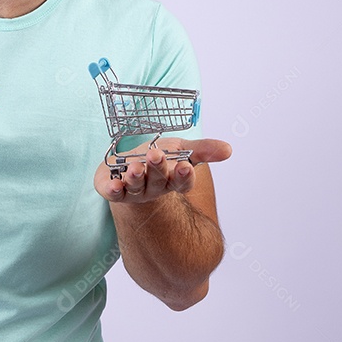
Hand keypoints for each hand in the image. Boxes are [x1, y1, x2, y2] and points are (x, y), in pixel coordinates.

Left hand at [94, 138, 231, 202]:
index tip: (185, 166)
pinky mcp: (113, 190)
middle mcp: (154, 188)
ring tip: (134, 168)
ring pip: (136, 187)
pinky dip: (113, 190)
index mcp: (172, 179)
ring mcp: (134, 191)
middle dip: (157, 169)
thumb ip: (203, 150)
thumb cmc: (158, 156)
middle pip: (158, 181)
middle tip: (156, 155)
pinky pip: (114, 193)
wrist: (128, 164)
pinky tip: (113, 185)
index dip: (184, 176)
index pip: (182, 182)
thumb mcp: (181, 148)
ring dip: (135, 178)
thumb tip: (228, 149)